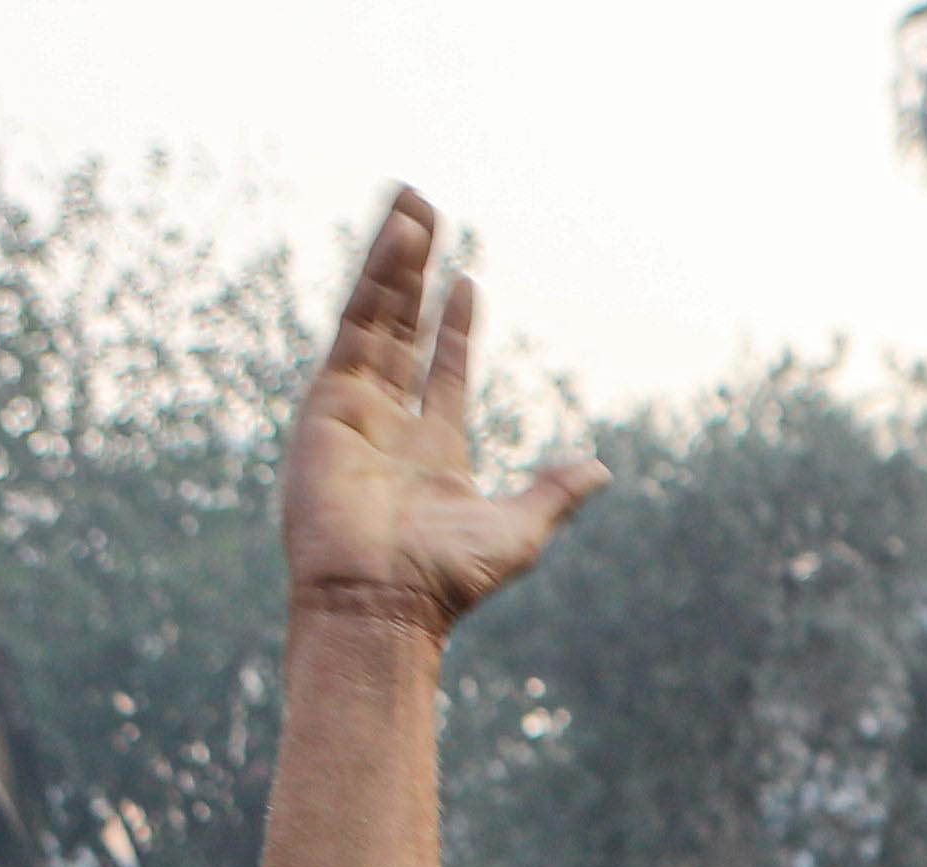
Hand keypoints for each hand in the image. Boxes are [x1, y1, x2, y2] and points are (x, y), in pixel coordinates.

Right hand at [280, 188, 603, 644]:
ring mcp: (356, 408)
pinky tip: (398, 239)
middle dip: (416, 272)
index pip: (443, 373)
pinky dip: (375, 280)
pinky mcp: (329, 401)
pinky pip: (357, 326)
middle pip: (404, 329)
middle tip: (426, 213)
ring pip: (379, 315)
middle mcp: (391, 423)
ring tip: (413, 204)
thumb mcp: (518, 533)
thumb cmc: (445, 581)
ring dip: (394, 259)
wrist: (382, 602)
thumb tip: (598, 469)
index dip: (455, 329)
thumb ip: (553, 495)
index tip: (467, 283)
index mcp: (434, 451)